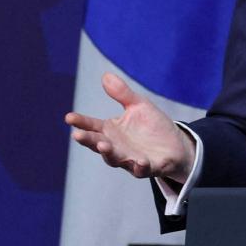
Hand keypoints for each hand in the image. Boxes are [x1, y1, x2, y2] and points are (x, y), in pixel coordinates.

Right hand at [65, 72, 196, 181]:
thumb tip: (105, 75)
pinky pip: (141, 170)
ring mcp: (130, 159)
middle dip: (88, 140)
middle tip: (77, 135)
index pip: (91, 126)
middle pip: (97, 144)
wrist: (176, 145)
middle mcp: (116, 147)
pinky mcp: (147, 168)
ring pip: (115, 159)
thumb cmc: (153, 125)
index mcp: (110, 130)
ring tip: (103, 145)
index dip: (81, 122)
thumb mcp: (139, 106)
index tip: (69, 117)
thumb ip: (122, 93)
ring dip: (109, 153)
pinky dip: (139, 166)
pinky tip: (139, 161)